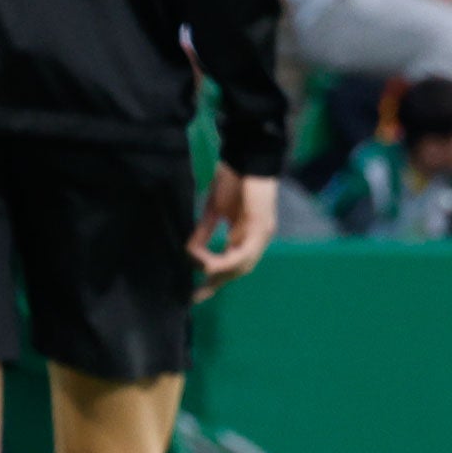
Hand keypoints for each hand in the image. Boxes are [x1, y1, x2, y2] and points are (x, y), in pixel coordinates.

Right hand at [187, 163, 278, 300]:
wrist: (247, 157)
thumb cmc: (232, 179)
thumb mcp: (213, 210)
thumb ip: (204, 232)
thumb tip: (189, 252)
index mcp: (247, 234)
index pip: (232, 264)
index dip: (215, 280)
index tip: (196, 294)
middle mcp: (257, 239)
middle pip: (238, 271)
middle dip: (216, 283)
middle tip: (196, 295)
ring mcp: (262, 234)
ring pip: (242, 266)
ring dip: (219, 273)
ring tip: (200, 274)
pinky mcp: (261, 227)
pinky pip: (244, 253)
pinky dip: (226, 261)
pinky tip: (211, 265)